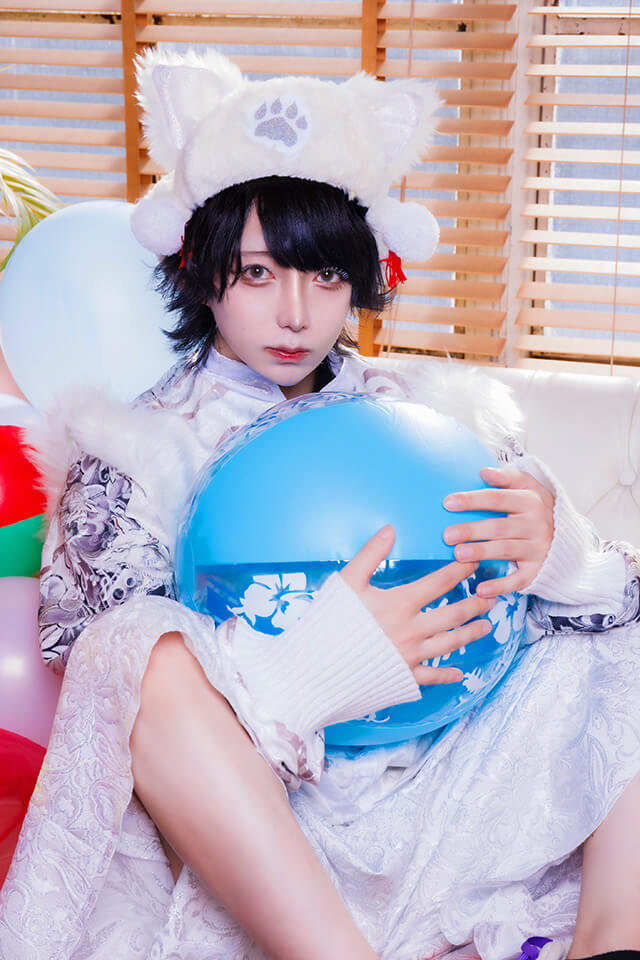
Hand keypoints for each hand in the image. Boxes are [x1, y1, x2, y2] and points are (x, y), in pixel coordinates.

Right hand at [339, 525, 495, 684]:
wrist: (318, 667)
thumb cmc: (329, 622)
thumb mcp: (347, 582)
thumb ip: (370, 554)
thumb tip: (390, 529)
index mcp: (400, 604)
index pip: (440, 582)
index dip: (460, 569)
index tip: (474, 560)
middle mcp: (412, 630)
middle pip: (454, 614)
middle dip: (475, 603)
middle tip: (492, 595)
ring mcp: (411, 656)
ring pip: (450, 643)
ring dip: (471, 633)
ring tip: (486, 625)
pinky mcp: (404, 677)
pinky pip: (432, 676)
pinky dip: (448, 675)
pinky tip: (459, 673)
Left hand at [442, 466, 554, 597]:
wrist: (570, 540)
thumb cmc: (539, 511)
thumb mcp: (530, 489)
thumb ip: (509, 477)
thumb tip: (484, 471)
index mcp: (531, 502)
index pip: (498, 499)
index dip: (473, 500)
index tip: (448, 502)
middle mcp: (536, 525)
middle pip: (499, 527)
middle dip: (472, 530)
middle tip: (447, 535)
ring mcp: (538, 549)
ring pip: (506, 550)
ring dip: (481, 553)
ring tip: (458, 554)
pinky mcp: (537, 570)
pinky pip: (518, 579)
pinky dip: (500, 586)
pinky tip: (480, 590)